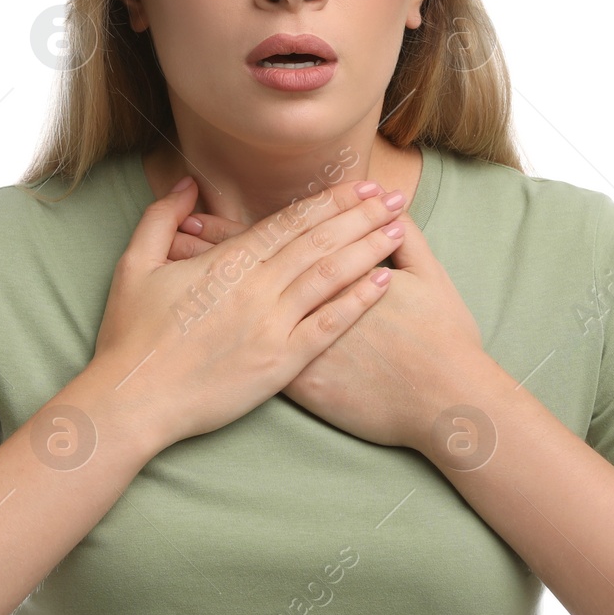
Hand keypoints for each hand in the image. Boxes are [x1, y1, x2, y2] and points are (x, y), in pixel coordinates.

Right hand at [91, 176, 405, 449]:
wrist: (132, 399)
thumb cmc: (129, 337)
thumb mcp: (134, 266)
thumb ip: (160, 219)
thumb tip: (185, 184)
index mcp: (226, 262)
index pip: (289, 221)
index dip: (329, 201)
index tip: (359, 186)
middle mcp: (256, 287)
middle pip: (320, 241)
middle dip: (361, 216)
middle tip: (394, 197)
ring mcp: (271, 325)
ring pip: (331, 276)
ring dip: (369, 248)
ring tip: (400, 229)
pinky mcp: (280, 363)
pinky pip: (329, 326)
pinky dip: (359, 301)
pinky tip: (385, 282)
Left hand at [166, 202, 488, 452]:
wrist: (444, 401)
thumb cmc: (443, 340)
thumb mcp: (430, 277)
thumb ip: (407, 243)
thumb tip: (392, 213)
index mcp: (334, 273)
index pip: (274, 242)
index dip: (233, 230)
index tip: (196, 217)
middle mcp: (308, 306)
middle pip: (245, 273)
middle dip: (205, 254)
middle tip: (168, 237)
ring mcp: (300, 345)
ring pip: (241, 313)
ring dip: (205, 293)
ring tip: (172, 276)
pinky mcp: (301, 380)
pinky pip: (250, 356)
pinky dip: (221, 340)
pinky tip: (198, 332)